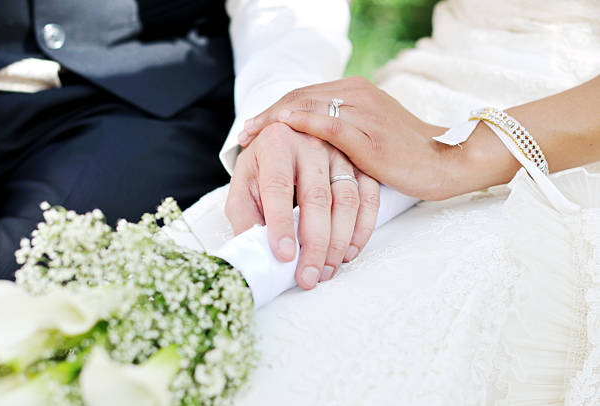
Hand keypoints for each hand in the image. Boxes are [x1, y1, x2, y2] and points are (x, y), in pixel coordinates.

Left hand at [226, 123, 379, 289]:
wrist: (285, 138)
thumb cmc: (262, 168)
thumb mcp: (243, 186)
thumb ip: (245, 217)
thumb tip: (258, 253)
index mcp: (275, 144)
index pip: (278, 187)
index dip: (281, 224)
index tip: (284, 256)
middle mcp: (310, 144)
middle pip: (317, 197)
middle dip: (314, 243)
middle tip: (308, 276)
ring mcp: (339, 153)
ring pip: (347, 200)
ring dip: (339, 242)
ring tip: (325, 271)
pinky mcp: (359, 165)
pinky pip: (369, 197)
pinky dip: (362, 229)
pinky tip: (349, 252)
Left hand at [238, 77, 455, 199]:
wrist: (445, 160)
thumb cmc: (406, 152)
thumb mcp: (370, 132)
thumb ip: (343, 128)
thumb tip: (310, 141)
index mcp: (356, 91)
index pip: (304, 95)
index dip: (275, 110)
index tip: (253, 127)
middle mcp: (358, 94)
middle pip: (300, 98)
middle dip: (268, 115)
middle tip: (245, 133)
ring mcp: (364, 112)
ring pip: (309, 107)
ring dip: (275, 120)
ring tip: (251, 136)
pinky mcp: (370, 136)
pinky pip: (330, 124)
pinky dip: (302, 123)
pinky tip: (281, 126)